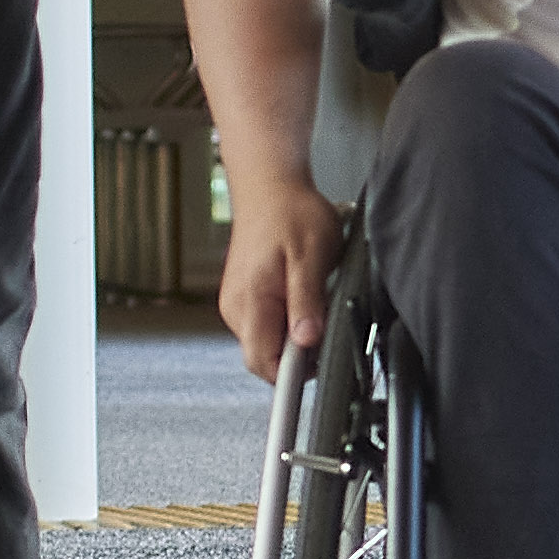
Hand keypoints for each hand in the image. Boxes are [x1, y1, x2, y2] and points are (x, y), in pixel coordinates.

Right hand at [221, 180, 346, 384]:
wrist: (270, 186)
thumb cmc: (291, 213)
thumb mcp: (311, 256)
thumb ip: (307, 301)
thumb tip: (307, 341)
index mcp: (251, 300)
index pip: (262, 363)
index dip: (292, 372)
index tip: (317, 361)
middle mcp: (236, 308)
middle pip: (265, 357)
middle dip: (298, 352)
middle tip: (322, 318)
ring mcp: (236, 304)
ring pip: (267, 342)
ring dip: (293, 333)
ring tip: (310, 297)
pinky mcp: (243, 299)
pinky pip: (266, 326)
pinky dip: (286, 320)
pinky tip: (299, 294)